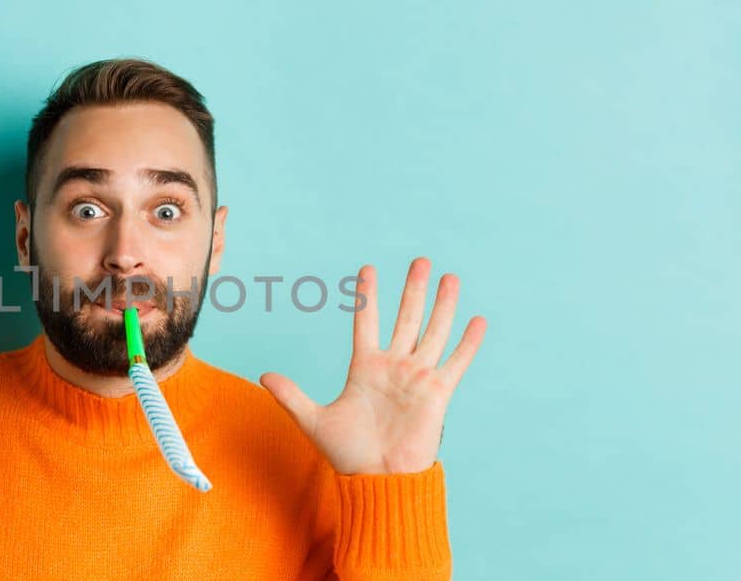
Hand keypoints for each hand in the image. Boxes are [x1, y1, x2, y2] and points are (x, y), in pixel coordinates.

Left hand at [260, 257, 486, 474]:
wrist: (379, 479)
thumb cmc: (348, 454)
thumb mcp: (314, 421)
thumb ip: (291, 396)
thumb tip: (263, 376)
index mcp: (365, 368)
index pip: (367, 322)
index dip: (368, 296)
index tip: (368, 269)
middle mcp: (394, 367)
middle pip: (406, 318)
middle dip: (413, 290)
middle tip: (420, 261)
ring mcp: (417, 378)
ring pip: (432, 332)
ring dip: (442, 306)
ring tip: (450, 278)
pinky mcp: (437, 394)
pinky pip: (455, 363)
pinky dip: (467, 343)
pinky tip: (477, 320)